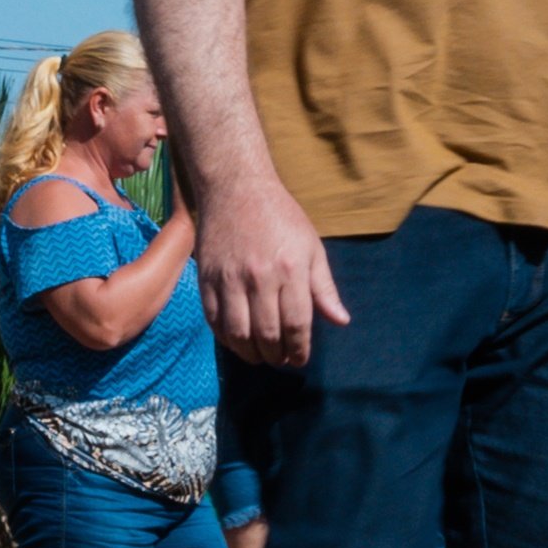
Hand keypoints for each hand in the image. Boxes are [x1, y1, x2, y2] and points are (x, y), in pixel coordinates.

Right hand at [194, 171, 353, 370]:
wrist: (235, 188)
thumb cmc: (280, 216)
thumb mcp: (311, 247)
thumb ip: (324, 287)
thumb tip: (340, 321)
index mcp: (290, 269)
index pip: (297, 324)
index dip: (299, 349)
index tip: (299, 359)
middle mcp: (259, 277)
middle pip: (267, 334)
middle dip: (276, 356)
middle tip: (280, 359)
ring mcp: (229, 278)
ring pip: (238, 333)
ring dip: (250, 353)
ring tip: (259, 356)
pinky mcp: (207, 278)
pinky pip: (214, 320)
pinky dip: (225, 338)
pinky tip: (236, 341)